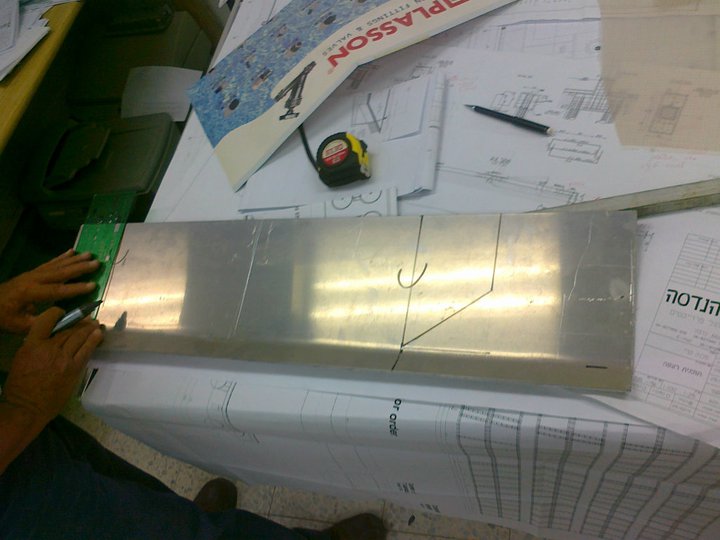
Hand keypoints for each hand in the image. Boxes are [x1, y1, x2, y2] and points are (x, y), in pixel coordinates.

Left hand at [0, 250, 99, 333]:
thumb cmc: (4, 317)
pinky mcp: (32, 272)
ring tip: (90, 255)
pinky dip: (62, 257)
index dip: (75, 288)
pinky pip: (50, 263)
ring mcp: (32, 274)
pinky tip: (72, 251)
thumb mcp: (20, 325)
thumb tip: (66, 320)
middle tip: (97, 263)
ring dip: (74, 260)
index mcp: (30, 293)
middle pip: (60, 272)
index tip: (93, 285)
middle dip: (80, 268)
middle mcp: (33, 279)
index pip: (57, 290)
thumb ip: (43, 322)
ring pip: (57, 265)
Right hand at [2, 308, 103, 425]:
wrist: (26, 408)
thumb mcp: (22, 358)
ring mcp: (63, 359)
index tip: (64, 313)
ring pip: (79, 337)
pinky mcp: (74, 369)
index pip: (48, 320)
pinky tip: (99, 335)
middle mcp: (49, 349)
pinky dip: (93, 341)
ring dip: (89, 329)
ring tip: (95, 324)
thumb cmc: (19, 385)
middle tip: (87, 318)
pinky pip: (86, 351)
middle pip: (68, 329)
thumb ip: (36, 344)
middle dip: (79, 321)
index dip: (58, 313)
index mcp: (32, 344)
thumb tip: (51, 336)